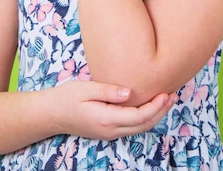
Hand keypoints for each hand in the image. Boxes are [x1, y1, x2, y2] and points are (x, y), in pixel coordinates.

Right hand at [50, 80, 175, 140]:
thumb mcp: (85, 89)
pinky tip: (148, 105)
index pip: (139, 116)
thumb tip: (129, 92)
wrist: (50, 114)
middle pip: (143, 125)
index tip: (166, 92)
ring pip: (139, 128)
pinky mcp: (107, 131)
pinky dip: (144, 117)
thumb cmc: (65, 98)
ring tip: (166, 100)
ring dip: (154, 115)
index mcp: (106, 119)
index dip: (156, 106)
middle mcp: (110, 130)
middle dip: (160, 112)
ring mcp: (109, 133)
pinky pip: (131, 127)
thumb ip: (108, 91)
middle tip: (172, 95)